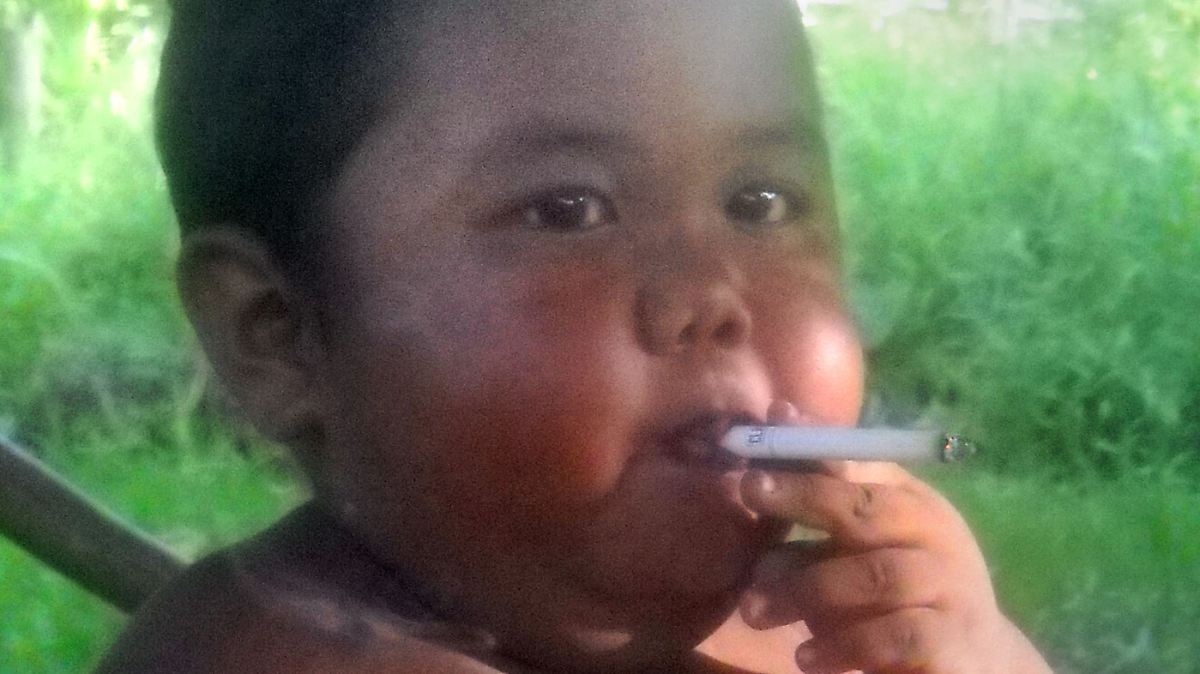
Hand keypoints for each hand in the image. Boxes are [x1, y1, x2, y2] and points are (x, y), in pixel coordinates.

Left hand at [737, 403, 1053, 673]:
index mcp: (913, 501)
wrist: (971, 656)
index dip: (816, 440)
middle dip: (803, 495)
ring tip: (753, 611)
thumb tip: (750, 477)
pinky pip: (894, 636)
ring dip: (807, 589)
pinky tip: (805, 657)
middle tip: (748, 490)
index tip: (771, 420)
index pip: (864, 460)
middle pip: (868, 509)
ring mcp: (949, 586)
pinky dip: (843, 644)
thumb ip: (819, 511)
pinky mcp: (949, 639)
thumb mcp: (863, 544)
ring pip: (876, 577)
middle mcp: (936, 534)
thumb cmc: (901, 591)